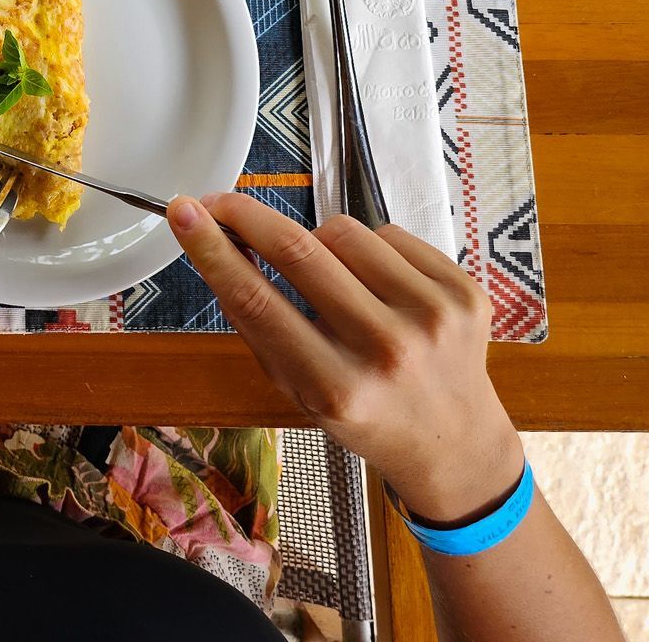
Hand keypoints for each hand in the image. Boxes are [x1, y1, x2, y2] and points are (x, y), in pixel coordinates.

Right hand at [168, 192, 523, 523]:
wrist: (454, 446)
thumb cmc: (364, 414)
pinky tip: (379, 287)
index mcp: (339, 388)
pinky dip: (371, 250)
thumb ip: (258, 323)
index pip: (259, 301)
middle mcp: (389, 351)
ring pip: (344, 230)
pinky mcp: (464, 292)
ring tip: (333, 280)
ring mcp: (434, 317)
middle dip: (248, 215)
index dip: (213, 249)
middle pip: (300, 251)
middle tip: (219, 203)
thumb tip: (216, 242)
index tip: (184, 213)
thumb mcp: (298, 390)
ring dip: (320, 242)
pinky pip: (390, 234)